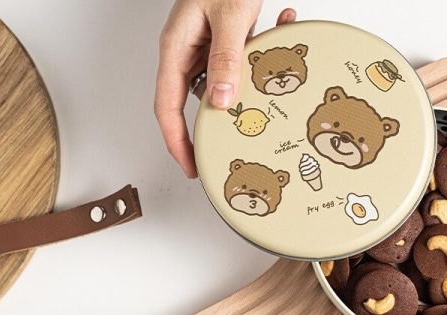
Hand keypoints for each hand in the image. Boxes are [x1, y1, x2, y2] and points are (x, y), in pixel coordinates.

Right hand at [155, 0, 295, 177]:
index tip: (191, 166)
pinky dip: (257, 65)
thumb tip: (221, 101)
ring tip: (260, 108)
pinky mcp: (223, 45)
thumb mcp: (229, 16)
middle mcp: (187, 52)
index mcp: (176, 49)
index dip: (177, 142)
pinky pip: (236, 67)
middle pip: (188, 105)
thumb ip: (226, 58)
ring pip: (217, 89)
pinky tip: (279, 42)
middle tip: (224, 155)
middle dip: (208, 132)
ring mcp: (205, 49)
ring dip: (241, 98)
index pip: (167, 107)